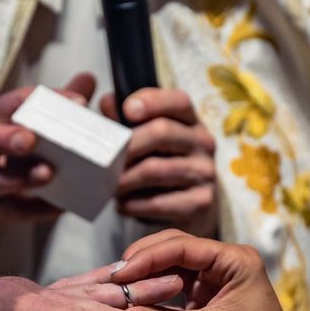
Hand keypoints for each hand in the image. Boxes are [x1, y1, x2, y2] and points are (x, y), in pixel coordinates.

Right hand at [0, 73, 95, 233]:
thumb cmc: (19, 147)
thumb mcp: (38, 120)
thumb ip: (61, 102)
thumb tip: (88, 78)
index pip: (15, 101)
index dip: (45, 100)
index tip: (79, 102)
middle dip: (8, 138)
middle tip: (32, 139)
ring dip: (20, 177)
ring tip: (48, 173)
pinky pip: (12, 210)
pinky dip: (33, 209)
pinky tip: (58, 207)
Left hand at [100, 88, 216, 232]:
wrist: (187, 209)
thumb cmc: (159, 164)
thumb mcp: (145, 137)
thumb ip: (125, 118)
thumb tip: (108, 102)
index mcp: (190, 120)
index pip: (179, 101)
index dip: (152, 101)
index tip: (127, 109)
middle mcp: (202, 142)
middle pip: (162, 132)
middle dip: (127, 146)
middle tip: (103, 159)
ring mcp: (205, 172)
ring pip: (155, 169)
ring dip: (124, 179)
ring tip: (108, 185)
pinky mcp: (201, 202)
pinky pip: (158, 202)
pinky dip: (133, 204)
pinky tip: (123, 204)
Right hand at [111, 229, 288, 310]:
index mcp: (236, 260)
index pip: (182, 246)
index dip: (148, 256)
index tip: (122, 271)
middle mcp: (226, 259)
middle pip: (175, 246)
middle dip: (144, 259)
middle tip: (117, 275)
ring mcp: (216, 274)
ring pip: (172, 261)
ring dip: (147, 272)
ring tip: (122, 284)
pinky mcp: (207, 290)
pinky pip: (175, 280)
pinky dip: (155, 287)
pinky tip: (138, 294)